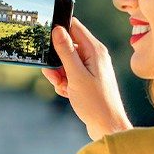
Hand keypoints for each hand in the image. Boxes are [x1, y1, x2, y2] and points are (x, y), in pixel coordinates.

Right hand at [42, 17, 131, 140]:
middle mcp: (94, 56)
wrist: (107, 127)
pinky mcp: (87, 80)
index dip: (59, 30)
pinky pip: (69, 75)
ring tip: (63, 87)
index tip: (45, 38)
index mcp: (95, 50)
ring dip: (59, 74)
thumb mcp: (76, 76)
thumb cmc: (96, 103)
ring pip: (66, 63)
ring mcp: (91, 68)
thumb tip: (58, 30)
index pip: (74, 27)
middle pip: (67, 46)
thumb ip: (66, 52)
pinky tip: (67, 93)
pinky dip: (64, 83)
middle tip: (55, 75)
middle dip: (56, 60)